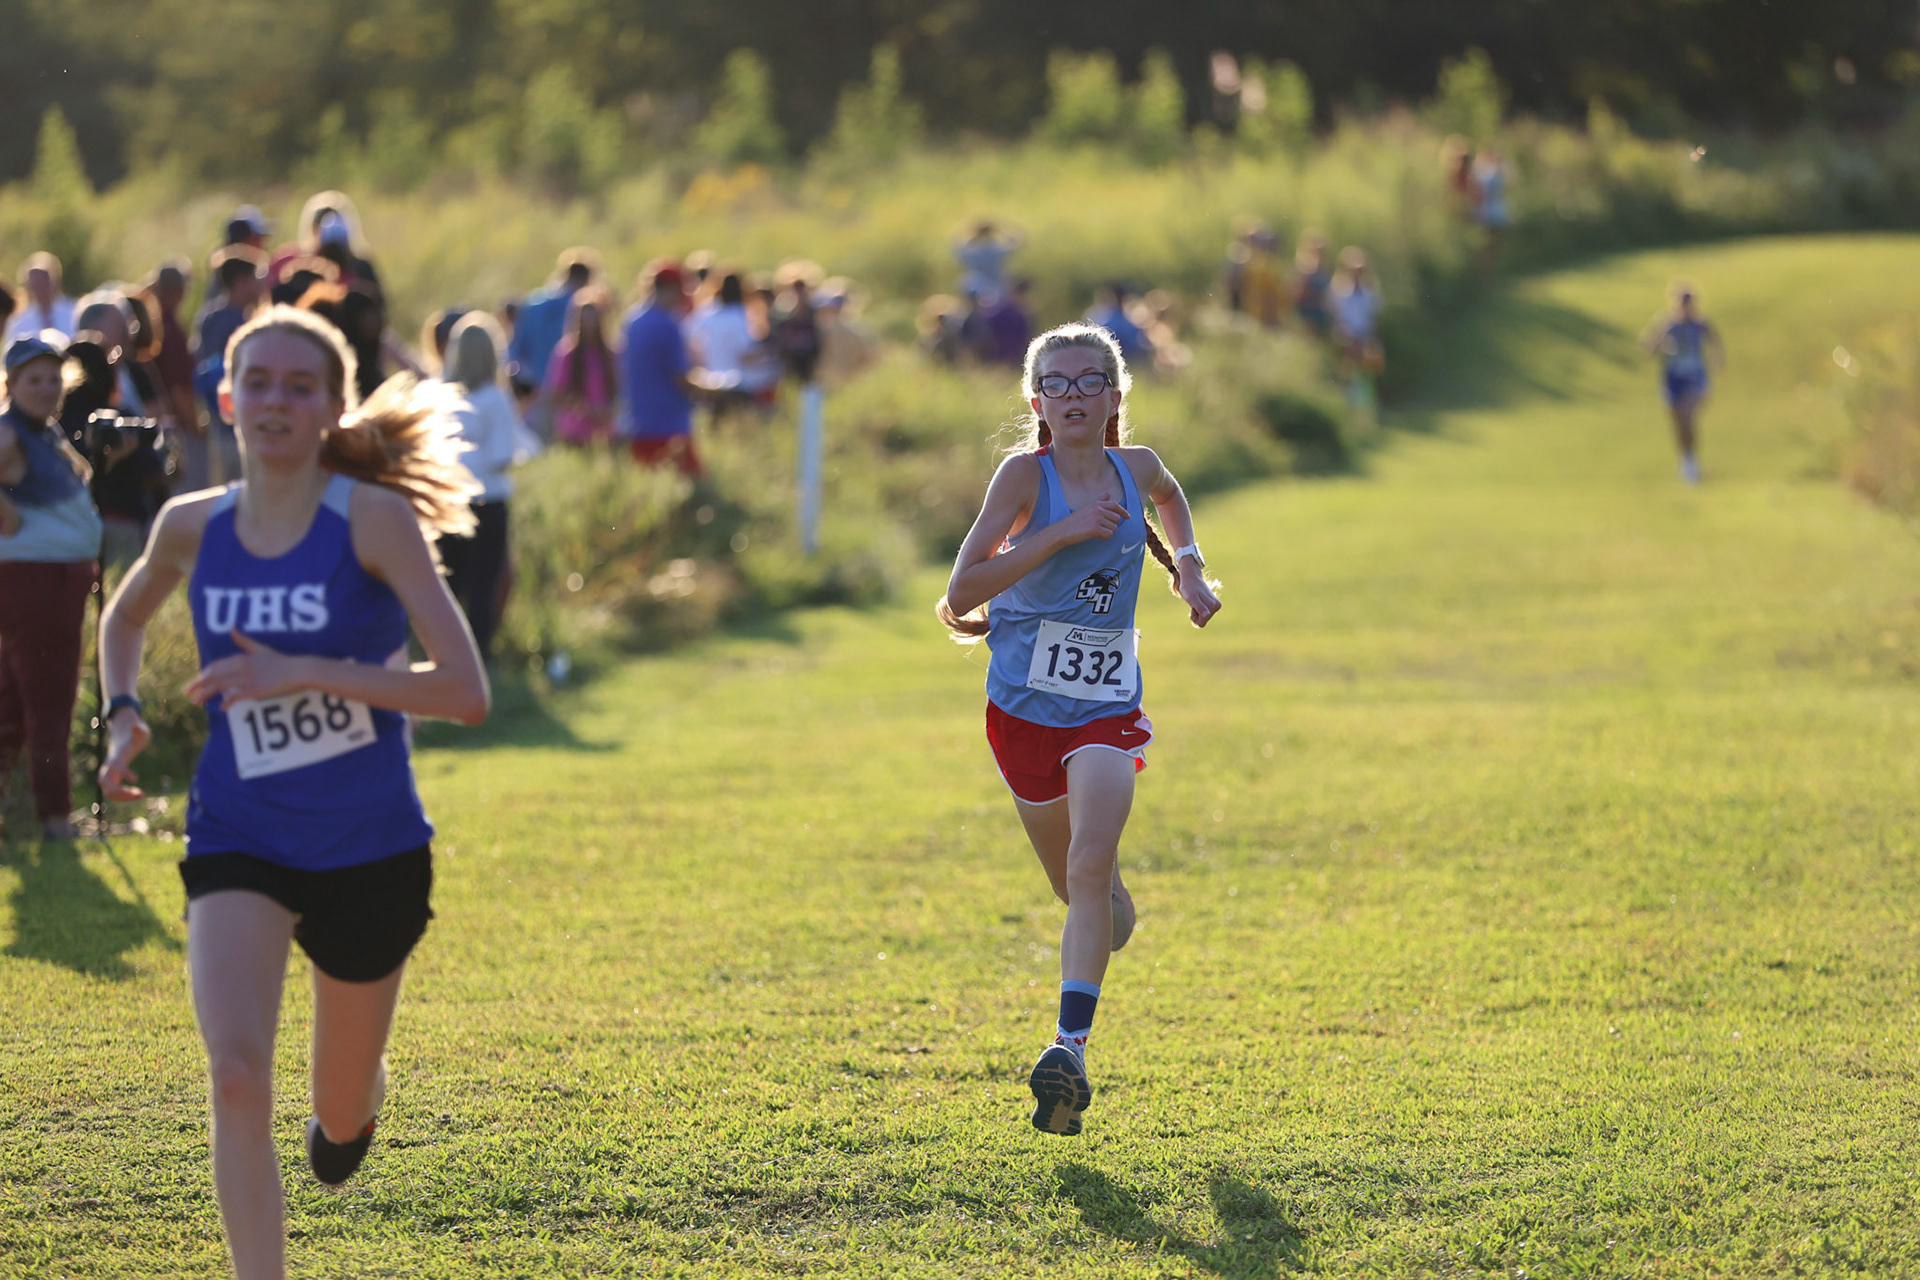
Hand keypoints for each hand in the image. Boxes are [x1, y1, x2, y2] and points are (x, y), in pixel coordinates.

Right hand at [98, 711, 151, 800]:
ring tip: (141, 794)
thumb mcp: (140, 733)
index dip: (124, 772)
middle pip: (105, 783)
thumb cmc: (134, 738)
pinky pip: (113, 794)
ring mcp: (108, 774)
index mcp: (116, 756)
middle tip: (141, 793)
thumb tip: (135, 726)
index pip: (116, 765)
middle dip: (120, 791)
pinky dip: (123, 797)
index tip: (137, 779)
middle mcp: (108, 767)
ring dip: (123, 797)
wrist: (124, 742)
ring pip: (108, 791)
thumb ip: (139, 730)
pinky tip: (138, 794)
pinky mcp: (112, 780)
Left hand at [185, 632, 310, 705]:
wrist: (298, 670)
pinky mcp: (256, 691)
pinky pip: (236, 697)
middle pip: (213, 676)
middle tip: (187, 693)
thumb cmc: (280, 660)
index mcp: (241, 658)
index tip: (195, 682)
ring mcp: (248, 680)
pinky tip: (221, 707)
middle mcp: (242, 667)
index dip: (203, 674)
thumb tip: (232, 628)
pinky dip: (227, 702)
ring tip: (196, 702)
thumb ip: (244, 641)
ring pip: (220, 687)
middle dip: (198, 685)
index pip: (215, 666)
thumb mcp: (260, 648)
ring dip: (206, 695)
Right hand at [1053, 493, 1127, 546]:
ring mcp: (1097, 519)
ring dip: (1107, 531)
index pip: (1115, 505)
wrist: (1062, 530)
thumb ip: (1099, 500)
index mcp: (1096, 503)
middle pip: (1116, 518)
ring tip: (1096, 531)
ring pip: (1114, 527)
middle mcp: (1098, 509)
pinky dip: (1104, 537)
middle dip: (1111, 524)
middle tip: (1100, 527)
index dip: (1123, 511)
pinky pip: (1109, 534)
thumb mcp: (1087, 507)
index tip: (1128, 517)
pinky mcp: (1095, 529)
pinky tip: (1096, 535)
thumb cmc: (1074, 520)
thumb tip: (1109, 493)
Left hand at [1178, 562, 1221, 627]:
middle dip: (1195, 614)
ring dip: (1196, 611)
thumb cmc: (1189, 588)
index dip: (1194, 615)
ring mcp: (1215, 605)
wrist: (1190, 577)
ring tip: (1195, 600)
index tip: (1193, 604)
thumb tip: (1207, 614)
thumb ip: (1200, 607)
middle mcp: (1217, 606)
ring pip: (1202, 618)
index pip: (1201, 623)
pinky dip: (1197, 609)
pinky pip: (1203, 614)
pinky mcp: (1212, 604)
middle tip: (1193, 602)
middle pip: (1202, 621)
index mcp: (1215, 606)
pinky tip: (1197, 600)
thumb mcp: (1192, 599)